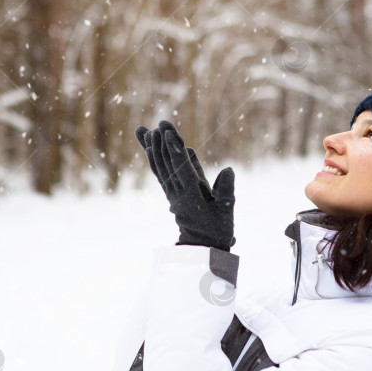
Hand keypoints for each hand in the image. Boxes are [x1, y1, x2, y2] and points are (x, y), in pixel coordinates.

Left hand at [135, 120, 235, 251]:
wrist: (202, 248)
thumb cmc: (217, 231)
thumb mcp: (227, 213)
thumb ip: (226, 191)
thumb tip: (228, 169)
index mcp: (192, 197)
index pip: (181, 170)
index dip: (174, 151)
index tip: (167, 134)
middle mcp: (178, 193)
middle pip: (168, 165)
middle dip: (162, 143)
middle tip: (160, 122)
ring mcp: (172, 193)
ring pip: (160, 168)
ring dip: (152, 148)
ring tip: (143, 130)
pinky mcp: (171, 194)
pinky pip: (160, 173)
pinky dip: (154, 159)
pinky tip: (149, 146)